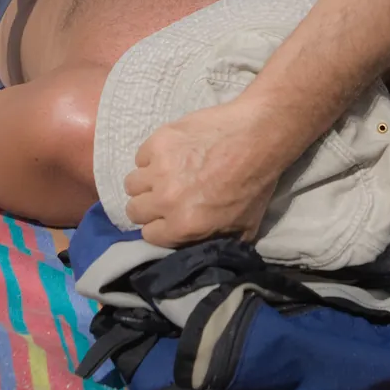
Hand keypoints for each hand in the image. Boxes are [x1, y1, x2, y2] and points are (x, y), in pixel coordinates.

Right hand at [123, 98, 287, 246]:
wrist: (258, 137)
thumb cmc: (254, 183)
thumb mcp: (244, 228)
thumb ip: (217, 243)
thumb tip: (202, 252)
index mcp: (185, 225)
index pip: (149, 235)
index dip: (160, 227)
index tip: (168, 218)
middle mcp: (167, 200)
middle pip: (134, 210)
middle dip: (148, 206)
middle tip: (164, 197)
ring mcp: (159, 169)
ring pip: (131, 183)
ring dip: (146, 182)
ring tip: (164, 176)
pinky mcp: (158, 142)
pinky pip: (141, 156)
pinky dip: (152, 157)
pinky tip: (172, 155)